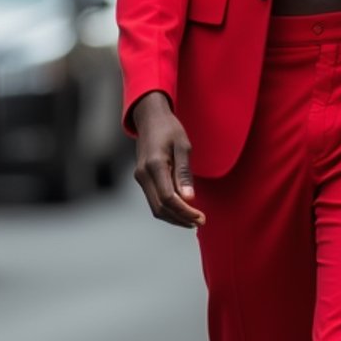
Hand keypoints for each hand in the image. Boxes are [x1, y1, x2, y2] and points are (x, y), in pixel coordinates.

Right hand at [131, 92, 204, 228]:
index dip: (185, 212)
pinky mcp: (142, 179)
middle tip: (200, 222)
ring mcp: (140, 178)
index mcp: (154, 165)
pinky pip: (154, 201)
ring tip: (193, 220)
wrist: (150, 118)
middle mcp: (143, 174)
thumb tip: (189, 198)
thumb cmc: (169, 129)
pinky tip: (182, 211)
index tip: (201, 217)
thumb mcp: (183, 147)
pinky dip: (168, 210)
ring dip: (174, 218)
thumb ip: (184, 173)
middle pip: (160, 208)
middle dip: (181, 219)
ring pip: (155, 208)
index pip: (169, 198)